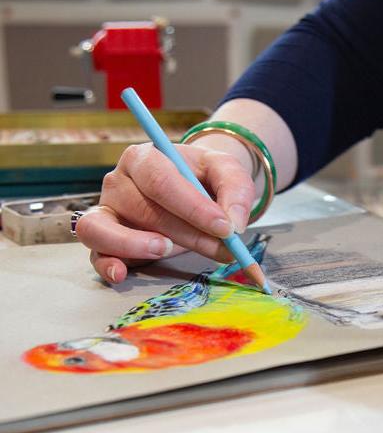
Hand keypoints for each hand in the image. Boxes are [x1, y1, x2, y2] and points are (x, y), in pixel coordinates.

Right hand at [76, 142, 255, 283]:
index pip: (161, 180)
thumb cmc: (204, 177)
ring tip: (166, 250)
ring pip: (103, 229)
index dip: (193, 207)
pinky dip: (106, 265)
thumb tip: (233, 226)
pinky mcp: (106, 239)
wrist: (192, 186)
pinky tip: (122, 274)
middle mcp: (119, 182)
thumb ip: (236, 191)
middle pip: (143, 209)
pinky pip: (95, 254)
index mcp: (144, 158)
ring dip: (133, 244)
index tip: (225, 228)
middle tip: (221, 249)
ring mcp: (108, 212)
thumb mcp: (227, 171)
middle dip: (187, 234)